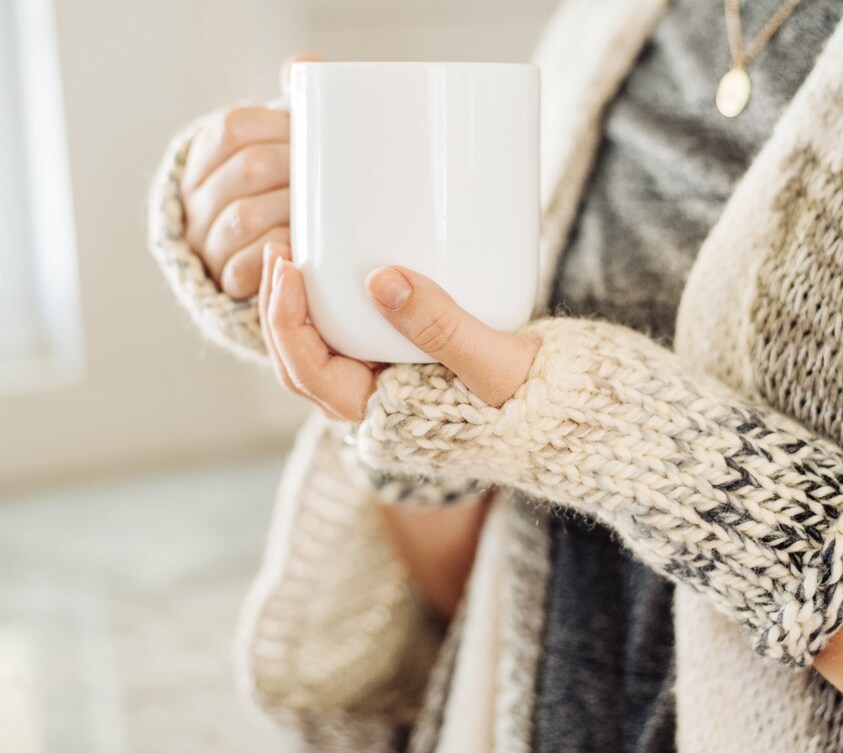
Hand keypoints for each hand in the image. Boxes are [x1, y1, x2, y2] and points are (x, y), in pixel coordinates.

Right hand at [180, 54, 319, 298]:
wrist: (276, 261)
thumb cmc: (285, 193)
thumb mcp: (282, 148)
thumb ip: (293, 106)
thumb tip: (305, 66)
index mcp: (207, 156)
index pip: (232, 128)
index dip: (275, 130)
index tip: (310, 139)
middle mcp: (197, 197)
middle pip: (246, 171)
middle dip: (293, 173)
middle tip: (332, 181)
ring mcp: (206, 240)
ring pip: (244, 219)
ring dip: (290, 214)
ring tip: (325, 217)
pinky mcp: (224, 279)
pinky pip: (243, 267)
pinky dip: (276, 257)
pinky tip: (304, 252)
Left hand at [259, 242, 539, 419]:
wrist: (563, 415)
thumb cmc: (531, 404)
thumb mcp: (491, 364)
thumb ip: (441, 326)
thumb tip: (379, 279)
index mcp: (380, 416)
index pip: (307, 373)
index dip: (285, 321)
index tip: (289, 267)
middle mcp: (373, 404)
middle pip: (300, 360)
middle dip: (279, 305)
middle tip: (283, 246)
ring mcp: (386, 384)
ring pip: (321, 348)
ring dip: (300, 304)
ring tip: (298, 248)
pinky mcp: (405, 362)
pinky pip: (352, 335)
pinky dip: (333, 304)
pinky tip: (339, 266)